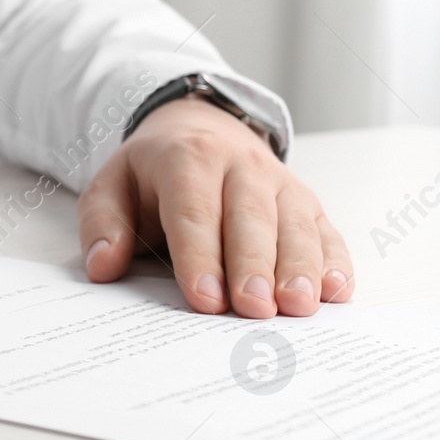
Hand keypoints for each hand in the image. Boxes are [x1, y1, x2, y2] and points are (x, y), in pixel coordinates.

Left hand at [76, 97, 353, 316]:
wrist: (199, 129)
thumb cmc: (153, 173)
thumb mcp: (111, 185)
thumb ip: (102, 223)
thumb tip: (102, 265)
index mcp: (188, 158)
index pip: (194, 211)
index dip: (199, 256)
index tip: (205, 300)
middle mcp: (242, 167)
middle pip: (251, 219)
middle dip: (253, 266)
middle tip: (254, 309)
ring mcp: (281, 184)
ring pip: (295, 226)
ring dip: (299, 268)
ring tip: (298, 307)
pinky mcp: (308, 204)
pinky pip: (326, 232)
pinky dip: (334, 262)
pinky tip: (336, 292)